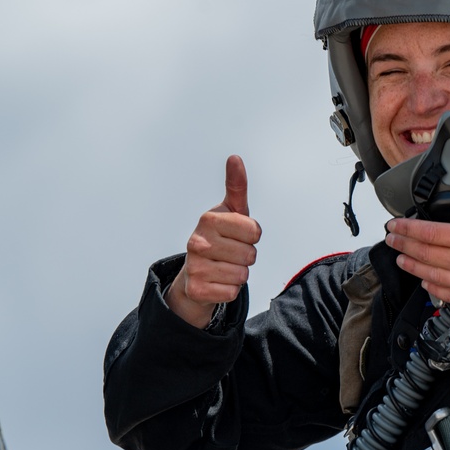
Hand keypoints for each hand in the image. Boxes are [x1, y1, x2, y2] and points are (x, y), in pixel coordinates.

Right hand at [166, 155, 261, 327]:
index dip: (251, 236)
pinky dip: (229, 290)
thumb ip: (236, 186)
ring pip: (242, 275)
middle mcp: (196, 241)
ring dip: (238, 274)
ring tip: (223, 267)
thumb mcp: (231, 211)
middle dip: (245, 257)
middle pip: (250, 255)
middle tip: (229, 254)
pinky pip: (232, 292)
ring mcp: (194, 266)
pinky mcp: (196, 289)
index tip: (237, 235)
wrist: (194, 274)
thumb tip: (235, 158)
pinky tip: (216, 282)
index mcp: (208, 219)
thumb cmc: (220, 238)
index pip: (255, 232)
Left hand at [385, 158, 449, 316]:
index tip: (395, 224)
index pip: (431, 232)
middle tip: (390, 239)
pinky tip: (426, 282)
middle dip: (404, 244)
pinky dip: (432, 287)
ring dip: (412, 265)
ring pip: (430, 274)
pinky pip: (446, 294)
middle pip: (425, 253)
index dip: (409, 228)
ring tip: (400, 258)